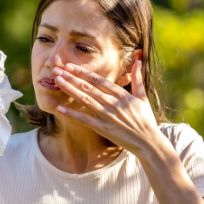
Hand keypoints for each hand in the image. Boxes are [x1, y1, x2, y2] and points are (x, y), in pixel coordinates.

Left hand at [53, 61, 167, 157]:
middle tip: (56, 70)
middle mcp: (112, 103)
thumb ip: (137, 79)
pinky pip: (84, 119)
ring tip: (57, 81)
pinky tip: (59, 107)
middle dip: (71, 77)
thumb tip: (138, 61)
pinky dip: (72, 113)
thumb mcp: (143, 97)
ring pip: (84, 99)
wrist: (147, 142)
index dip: (83, 72)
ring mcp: (106, 116)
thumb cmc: (145, 120)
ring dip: (69, 89)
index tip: (70, 66)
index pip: (98, 80)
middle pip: (88, 87)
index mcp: (121, 94)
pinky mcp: (103, 128)